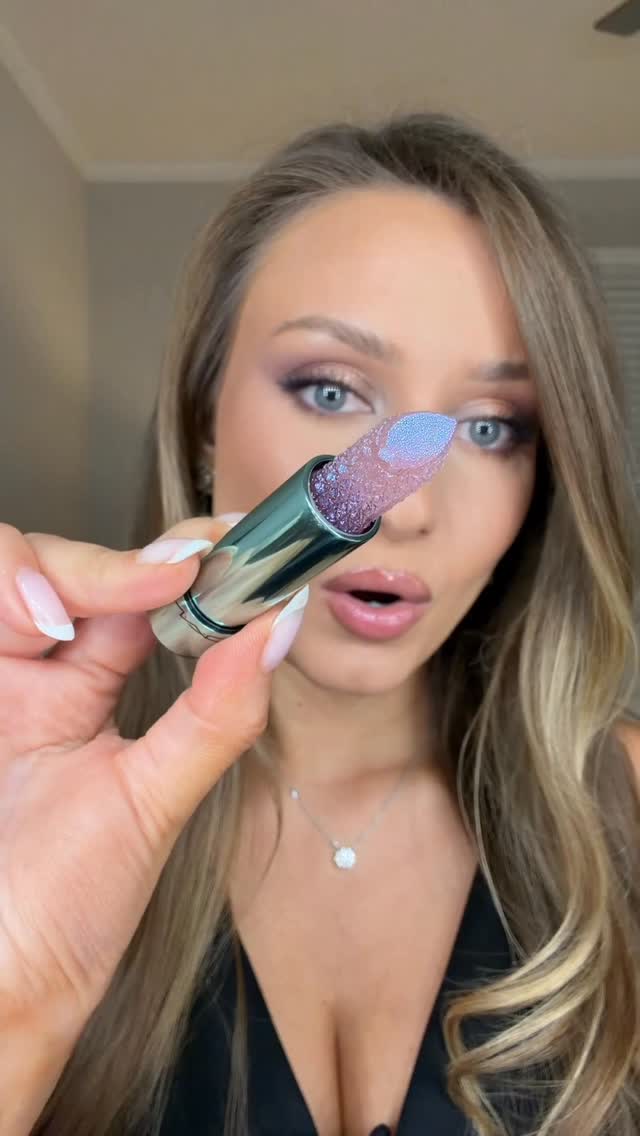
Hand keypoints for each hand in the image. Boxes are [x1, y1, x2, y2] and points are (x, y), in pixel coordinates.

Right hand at [0, 517, 300, 1040]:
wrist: (0, 979)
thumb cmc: (69, 909)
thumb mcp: (153, 805)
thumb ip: (215, 716)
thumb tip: (277, 631)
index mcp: (91, 689)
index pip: (135, 592)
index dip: (177, 556)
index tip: (220, 541)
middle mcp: (36, 673)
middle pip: (61, 564)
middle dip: (104, 563)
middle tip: (160, 573)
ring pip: (8, 567)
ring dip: (30, 573)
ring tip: (50, 617)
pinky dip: (5, 588)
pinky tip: (29, 619)